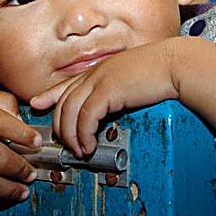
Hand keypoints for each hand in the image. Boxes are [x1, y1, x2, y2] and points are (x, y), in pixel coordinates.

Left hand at [30, 40, 178, 157]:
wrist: (177, 64)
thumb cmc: (164, 72)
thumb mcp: (135, 79)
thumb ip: (122, 89)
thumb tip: (118, 104)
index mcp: (102, 70)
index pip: (68, 83)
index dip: (50, 95)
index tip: (38, 103)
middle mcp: (96, 73)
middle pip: (64, 101)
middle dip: (60, 126)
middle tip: (66, 145)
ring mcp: (100, 80)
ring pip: (70, 111)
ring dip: (71, 136)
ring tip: (80, 151)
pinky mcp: (107, 90)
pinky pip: (85, 117)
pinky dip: (83, 134)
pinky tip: (88, 145)